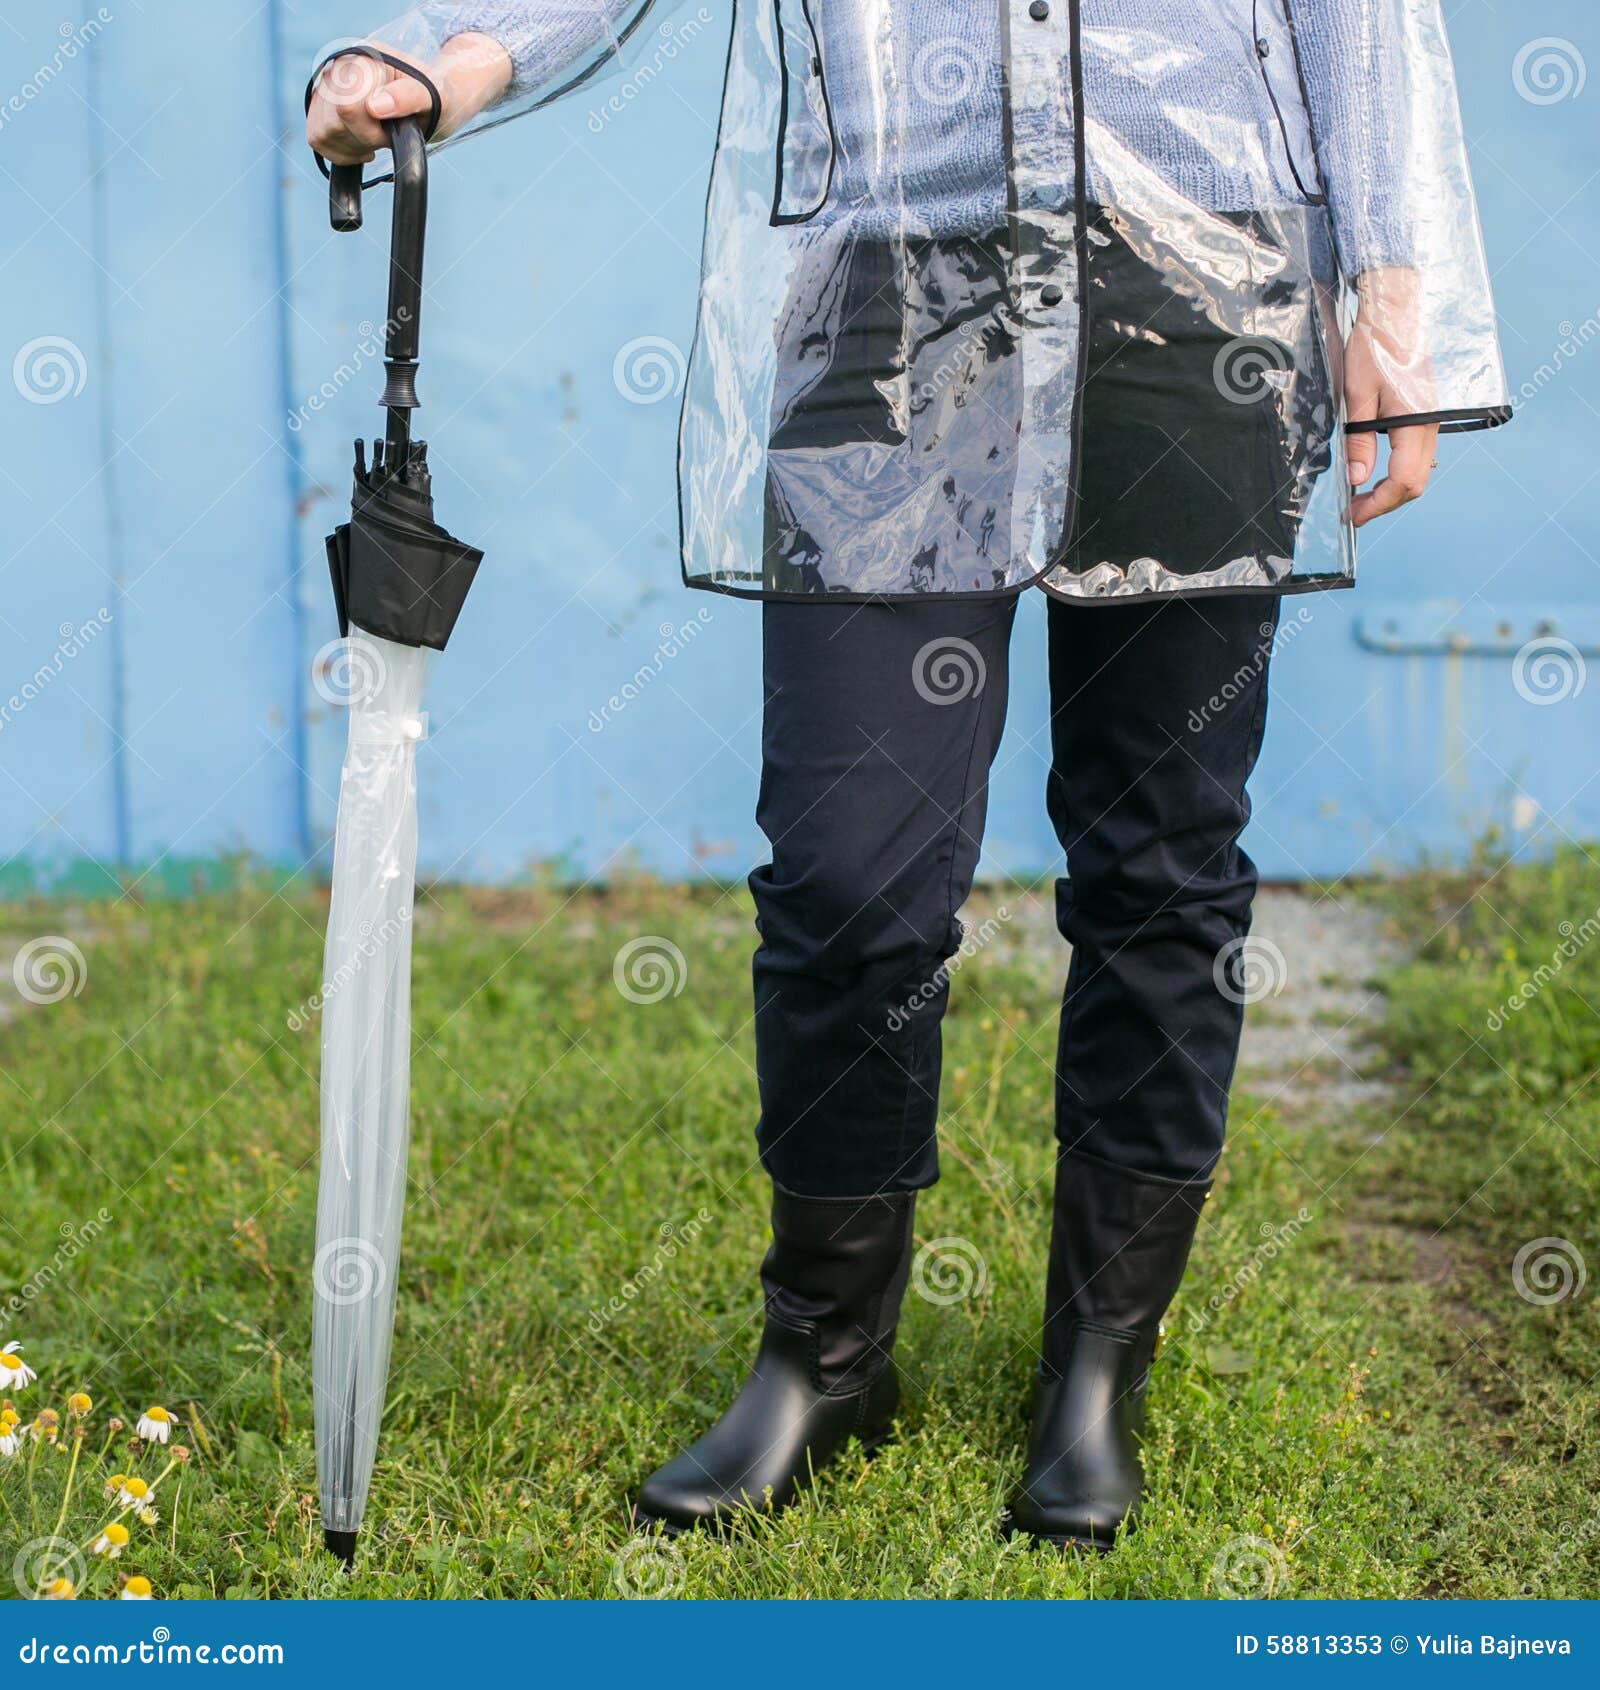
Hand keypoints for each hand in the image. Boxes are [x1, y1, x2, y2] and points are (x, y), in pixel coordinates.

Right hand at [306, 32, 512, 164]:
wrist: (430, 98)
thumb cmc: (435, 96)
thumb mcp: (433, 96)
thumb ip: (407, 97)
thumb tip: (374, 106)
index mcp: (364, 58)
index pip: (347, 108)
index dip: (369, 132)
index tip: (391, 132)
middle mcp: (338, 67)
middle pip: (331, 125)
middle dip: (363, 141)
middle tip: (386, 136)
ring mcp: (326, 86)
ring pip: (320, 134)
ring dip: (352, 147)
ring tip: (376, 138)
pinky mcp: (321, 105)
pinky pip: (317, 139)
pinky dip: (341, 151)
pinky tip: (362, 143)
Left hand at [1344, 267, 1439, 528]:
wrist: (1393, 315)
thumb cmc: (1373, 349)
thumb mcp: (1356, 394)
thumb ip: (1358, 440)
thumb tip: (1357, 479)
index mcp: (1416, 422)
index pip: (1404, 480)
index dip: (1377, 504)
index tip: (1352, 515)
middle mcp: (1430, 426)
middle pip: (1415, 482)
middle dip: (1384, 503)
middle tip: (1352, 513)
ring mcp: (1430, 421)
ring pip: (1418, 472)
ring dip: (1391, 490)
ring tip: (1359, 498)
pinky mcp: (1424, 416)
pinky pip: (1416, 456)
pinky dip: (1397, 472)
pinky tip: (1374, 473)